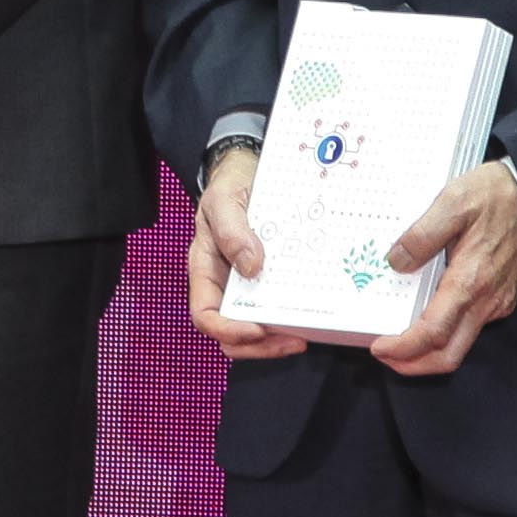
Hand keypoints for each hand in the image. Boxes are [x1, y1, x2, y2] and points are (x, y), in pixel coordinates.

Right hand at [184, 146, 305, 361]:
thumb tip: (251, 267)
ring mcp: (247, 285)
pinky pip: (277, 306)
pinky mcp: (269, 279)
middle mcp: (225, 284)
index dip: (229, 330)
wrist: (248, 170)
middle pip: (232, 334)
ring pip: (256, 328)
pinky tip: (311, 313)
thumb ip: (232, 232)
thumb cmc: (229, 186)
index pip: (206, 315)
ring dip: (278, 339)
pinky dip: (291, 315)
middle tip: (293, 341)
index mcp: (205, 270)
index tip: (257, 329)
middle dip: (260, 346)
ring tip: (305, 334)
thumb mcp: (224, 201)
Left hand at [372, 158, 516, 376]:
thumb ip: (422, 234)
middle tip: (385, 356)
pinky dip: (444, 334)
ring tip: (399, 340)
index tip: (379, 347)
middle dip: (414, 365)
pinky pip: (470, 328)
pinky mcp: (500, 300)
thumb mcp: (453, 200)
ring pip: (460, 345)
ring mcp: (495, 303)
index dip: (403, 348)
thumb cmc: (497, 196)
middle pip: (448, 356)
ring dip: (427, 353)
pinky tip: (425, 316)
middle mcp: (485, 301)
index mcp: (470, 280)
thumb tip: (396, 262)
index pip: (434, 333)